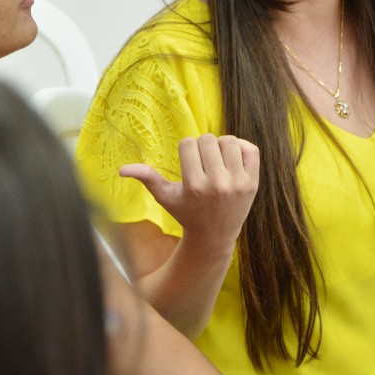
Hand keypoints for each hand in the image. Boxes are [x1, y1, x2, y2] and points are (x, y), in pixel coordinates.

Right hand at [120, 134, 259, 254]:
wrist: (214, 235)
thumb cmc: (186, 212)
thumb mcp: (165, 197)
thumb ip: (147, 179)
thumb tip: (121, 169)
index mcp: (194, 186)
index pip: (188, 144)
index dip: (186, 149)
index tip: (188, 161)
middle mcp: (217, 185)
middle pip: (208, 140)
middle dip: (202, 146)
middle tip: (202, 160)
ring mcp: (238, 184)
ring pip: (229, 141)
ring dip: (221, 145)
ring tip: (216, 158)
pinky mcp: (253, 183)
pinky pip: (250, 149)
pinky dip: (241, 147)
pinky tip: (232, 158)